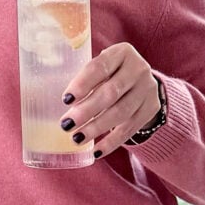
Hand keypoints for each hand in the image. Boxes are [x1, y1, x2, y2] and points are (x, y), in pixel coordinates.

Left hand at [59, 43, 160, 158]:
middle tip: (66, 124)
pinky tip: (95, 151)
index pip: (100, 67)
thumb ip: (83, 76)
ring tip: (76, 138)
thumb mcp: (100, 66)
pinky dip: (111, 142)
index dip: (82, 84)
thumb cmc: (109, 73)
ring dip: (96, 128)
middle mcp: (138, 69)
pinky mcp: (151, 109)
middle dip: (87, 110)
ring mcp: (148, 90)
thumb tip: (53, 97)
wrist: (142, 81)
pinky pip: (130, 129)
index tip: (65, 99)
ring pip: (121, 112)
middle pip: (111, 92)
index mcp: (121, 53)